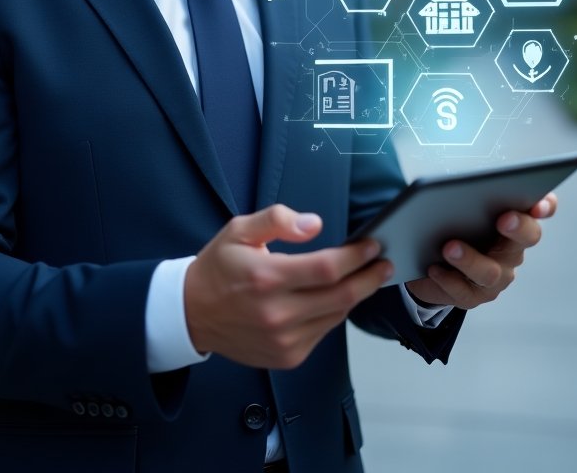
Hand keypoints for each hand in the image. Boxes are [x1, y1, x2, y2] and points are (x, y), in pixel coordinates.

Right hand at [184, 204, 391, 368]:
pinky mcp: (287, 356)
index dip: (356, 256)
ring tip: (365, 277)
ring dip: (355, 295)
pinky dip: (334, 312)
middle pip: (341, 296)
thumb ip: (277, 219)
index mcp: (266, 278)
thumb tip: (314, 224)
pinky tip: (335, 297)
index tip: (372, 245)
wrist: (192, 313)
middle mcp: (277, 313)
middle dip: (369, 277)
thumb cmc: (218, 267)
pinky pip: (323, 331)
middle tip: (384, 263)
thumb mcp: (239, 229)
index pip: (326, 268)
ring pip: (336, 315)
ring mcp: (284, 339)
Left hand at [405, 193, 557, 309]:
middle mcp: (511, 248)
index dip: (545, 206)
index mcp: (512, 220)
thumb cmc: (449, 225)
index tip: (539, 202)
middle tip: (504, 219)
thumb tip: (454, 176)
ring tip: (450, 248)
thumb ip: (466, 190)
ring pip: (491, 272)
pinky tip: (433, 268)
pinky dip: (448, 279)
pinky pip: (464, 291)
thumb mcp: (457, 203)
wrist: (427, 262)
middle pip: (527, 238)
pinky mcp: (474, 295)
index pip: (539, 209)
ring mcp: (496, 275)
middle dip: (519, 228)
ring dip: (471, 259)